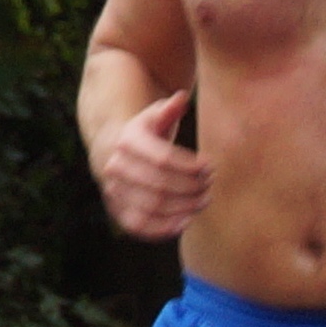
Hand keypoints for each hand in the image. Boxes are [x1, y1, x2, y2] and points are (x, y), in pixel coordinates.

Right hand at [89, 88, 206, 239]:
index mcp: (128, 141)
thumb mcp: (156, 117)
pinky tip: (186, 221)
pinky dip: (164, 228)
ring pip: (153, 206)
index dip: (191, 167)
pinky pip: (140, 225)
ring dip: (184, 207)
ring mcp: (115, 190)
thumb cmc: (147, 135)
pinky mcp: (117, 211)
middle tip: (210, 186)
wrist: (117, 153)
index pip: (164, 159)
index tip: (210, 167)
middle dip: (192, 188)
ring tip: (204, 200)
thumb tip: (181, 98)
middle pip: (161, 185)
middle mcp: (116, 166)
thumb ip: (169, 109)